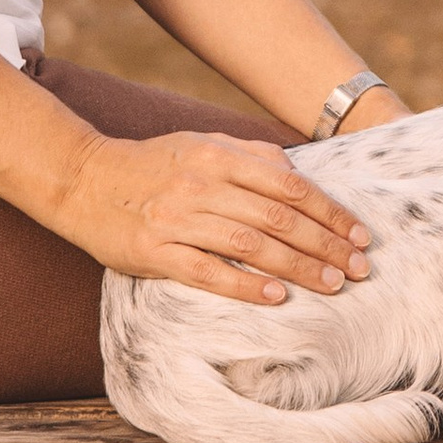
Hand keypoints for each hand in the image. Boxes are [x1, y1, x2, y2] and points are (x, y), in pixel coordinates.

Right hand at [59, 129, 373, 301]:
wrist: (82, 179)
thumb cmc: (151, 164)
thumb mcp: (200, 145)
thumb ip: (250, 155)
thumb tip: (297, 173)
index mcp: (219, 157)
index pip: (290, 186)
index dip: (330, 212)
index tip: (360, 234)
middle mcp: (203, 186)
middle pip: (279, 217)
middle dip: (326, 244)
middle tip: (360, 268)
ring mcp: (177, 219)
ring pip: (251, 244)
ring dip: (298, 267)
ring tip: (332, 284)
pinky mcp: (154, 252)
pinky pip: (207, 271)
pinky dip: (245, 285)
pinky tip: (276, 297)